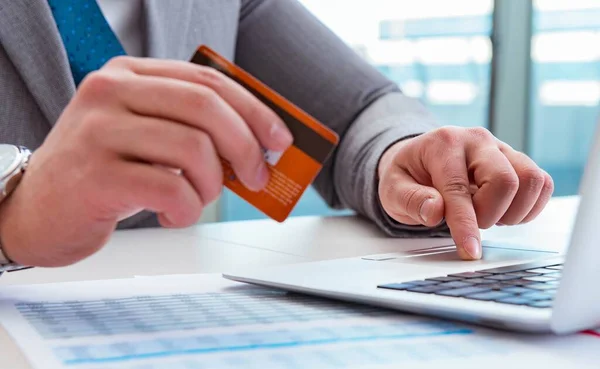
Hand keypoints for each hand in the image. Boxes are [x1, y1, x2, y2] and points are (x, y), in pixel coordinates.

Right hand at [0, 56, 291, 266]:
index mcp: (129, 75)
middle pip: (206, 107)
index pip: (207, 80)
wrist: (34, 211)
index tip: (279, 139)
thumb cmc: (100, 173)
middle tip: (256, 177)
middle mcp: (110, 93)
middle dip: (245, 147)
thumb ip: (191, 128)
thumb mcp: (143, 134)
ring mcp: (99, 132)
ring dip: (213, 185)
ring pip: (193, 149)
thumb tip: (256, 145)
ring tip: (198, 199)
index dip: (254, 109)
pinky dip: (188, 209)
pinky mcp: (96, 176)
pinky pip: (171, 189)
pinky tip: (174, 214)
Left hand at [377, 126, 553, 259]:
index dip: (466, 224)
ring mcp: (501, 148)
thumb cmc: (407, 175)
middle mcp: (476, 141)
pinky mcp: (517, 160)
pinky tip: (503, 212)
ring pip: (531, 180)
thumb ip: (410, 200)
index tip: (470, 250)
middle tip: (472, 221)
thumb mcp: (392, 189)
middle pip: (505, 180)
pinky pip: (541, 183)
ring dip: (513, 211)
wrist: (419, 158)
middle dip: (490, 214)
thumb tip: (435, 211)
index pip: (459, 188)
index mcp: (443, 144)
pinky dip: (528, 207)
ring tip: (487, 215)